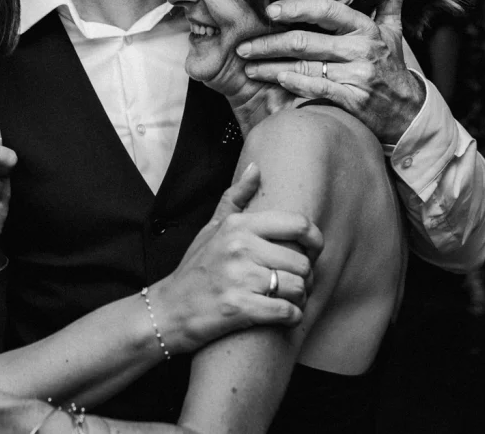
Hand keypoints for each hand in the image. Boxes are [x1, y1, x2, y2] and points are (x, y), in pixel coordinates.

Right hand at [154, 164, 323, 353]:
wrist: (169, 310)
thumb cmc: (195, 269)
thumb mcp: (211, 229)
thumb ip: (234, 198)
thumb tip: (256, 168)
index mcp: (238, 226)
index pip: (298, 224)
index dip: (316, 240)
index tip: (313, 252)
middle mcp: (239, 247)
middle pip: (302, 262)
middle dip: (306, 278)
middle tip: (295, 285)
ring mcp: (239, 277)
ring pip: (298, 287)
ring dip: (299, 299)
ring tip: (288, 300)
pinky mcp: (239, 307)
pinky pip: (287, 312)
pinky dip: (292, 317)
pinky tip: (283, 315)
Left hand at [237, 0, 425, 143]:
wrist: (407, 109)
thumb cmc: (391, 66)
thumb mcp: (393, 31)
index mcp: (365, 28)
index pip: (325, 10)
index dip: (295, 8)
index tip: (269, 11)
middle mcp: (360, 49)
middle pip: (304, 41)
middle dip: (268, 44)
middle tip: (243, 47)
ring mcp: (356, 75)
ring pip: (304, 66)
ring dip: (270, 67)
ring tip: (249, 67)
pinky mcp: (352, 99)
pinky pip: (317, 89)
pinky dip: (295, 84)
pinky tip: (277, 80)